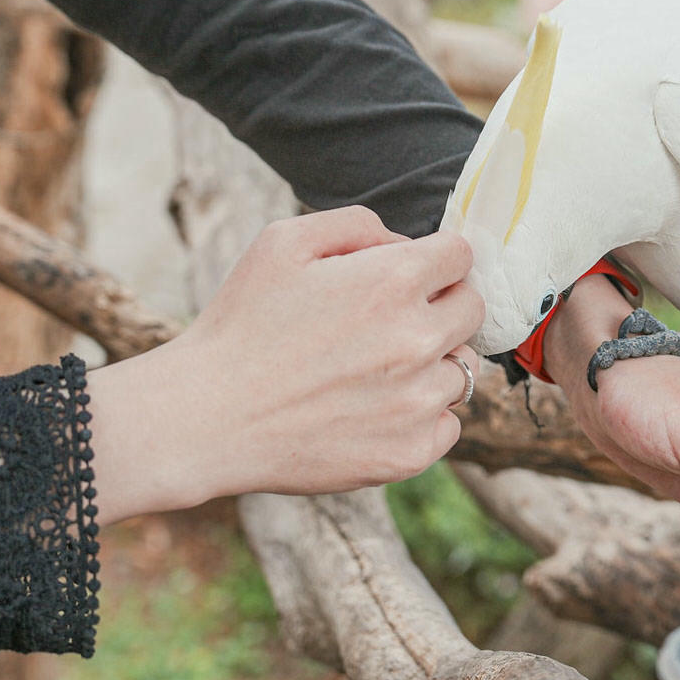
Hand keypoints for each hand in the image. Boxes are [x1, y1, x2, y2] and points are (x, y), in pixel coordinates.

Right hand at [87, 206, 482, 523]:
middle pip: (473, 309)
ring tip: (371, 371)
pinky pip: (448, 424)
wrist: (206, 417)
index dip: (436, 260)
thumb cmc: (241, 324)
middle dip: (442, 306)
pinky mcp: (410, 452)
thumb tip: (404, 244)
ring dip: (430, 364)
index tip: (415, 274)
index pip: (462, 256)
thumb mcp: (284, 242)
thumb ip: (357, 226)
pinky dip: (422, 416)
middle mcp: (419, 340)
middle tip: (392, 321)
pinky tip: (374, 409)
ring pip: (461, 369)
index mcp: (394, 281)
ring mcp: (418, 402)